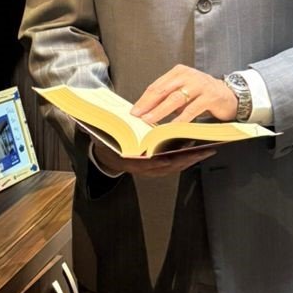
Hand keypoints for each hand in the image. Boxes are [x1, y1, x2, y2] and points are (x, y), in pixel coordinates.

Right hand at [91, 138, 215, 177]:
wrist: (108, 157)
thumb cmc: (107, 144)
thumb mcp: (101, 137)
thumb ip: (96, 131)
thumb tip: (84, 123)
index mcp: (132, 162)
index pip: (149, 164)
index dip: (163, 161)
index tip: (176, 155)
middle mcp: (145, 169)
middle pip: (169, 166)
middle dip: (187, 159)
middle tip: (203, 150)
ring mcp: (155, 169)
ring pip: (176, 166)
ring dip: (192, 159)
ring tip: (208, 148)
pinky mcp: (162, 166)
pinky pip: (177, 163)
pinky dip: (189, 157)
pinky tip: (200, 148)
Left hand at [131, 66, 237, 125]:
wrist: (229, 95)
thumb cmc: (202, 95)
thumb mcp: (184, 92)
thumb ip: (168, 97)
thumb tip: (147, 111)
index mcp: (178, 72)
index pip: (157, 86)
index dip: (144, 99)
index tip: (134, 111)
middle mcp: (188, 75)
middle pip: (163, 90)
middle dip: (148, 104)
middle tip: (137, 116)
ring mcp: (200, 85)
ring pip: (175, 99)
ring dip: (160, 111)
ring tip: (149, 120)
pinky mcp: (210, 96)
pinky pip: (192, 109)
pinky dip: (180, 119)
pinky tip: (172, 126)